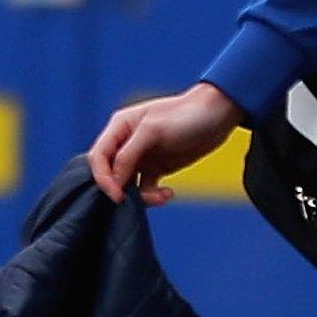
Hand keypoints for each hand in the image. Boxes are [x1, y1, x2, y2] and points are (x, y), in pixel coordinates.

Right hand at [88, 82, 244, 206]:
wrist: (218, 116)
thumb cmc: (186, 115)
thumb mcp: (153, 131)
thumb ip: (128, 155)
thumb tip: (113, 181)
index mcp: (120, 127)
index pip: (98, 157)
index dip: (103, 178)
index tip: (117, 196)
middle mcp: (127, 143)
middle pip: (110, 173)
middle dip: (120, 190)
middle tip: (134, 202)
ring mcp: (142, 157)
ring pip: (127, 185)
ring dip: (140, 196)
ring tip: (160, 196)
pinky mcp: (157, 168)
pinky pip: (146, 189)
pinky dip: (153, 196)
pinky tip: (168, 194)